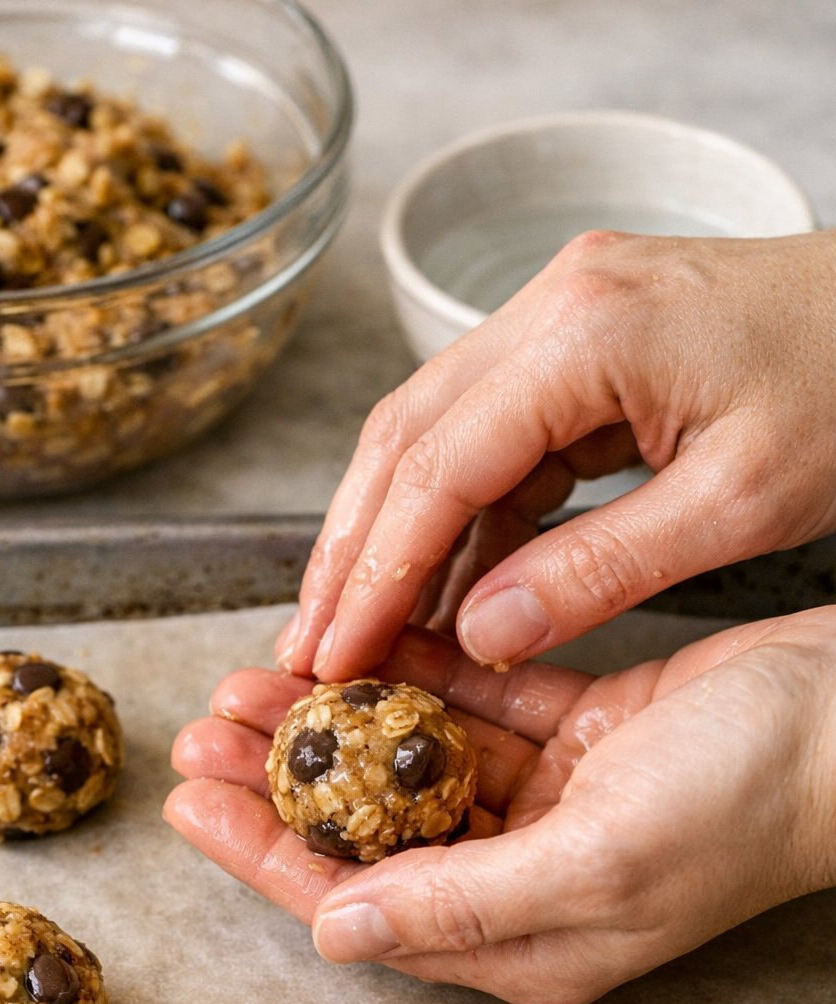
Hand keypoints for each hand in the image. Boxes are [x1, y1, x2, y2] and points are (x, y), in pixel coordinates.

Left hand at [166, 608, 835, 1003]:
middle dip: (281, 781)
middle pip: (367, 833)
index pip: (358, 905)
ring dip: (332, 719)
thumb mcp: (599, 863)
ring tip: (252, 677)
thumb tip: (337, 935)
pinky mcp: (576, 736)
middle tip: (204, 726)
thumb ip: (463, 904)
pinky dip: (412, 673)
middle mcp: (524, 879)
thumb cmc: (753, 801)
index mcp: (523, 940)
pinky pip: (470, 706)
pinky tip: (355, 641)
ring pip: (406, 764)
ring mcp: (550, 806)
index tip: (190, 801)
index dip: (264, 854)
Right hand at [276, 231, 835, 681]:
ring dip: (392, 535)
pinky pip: (491, 437)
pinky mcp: (578, 345)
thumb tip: (482, 632)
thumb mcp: (739, 503)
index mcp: (587, 333)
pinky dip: (461, 517)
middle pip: (405, 436)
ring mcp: (560, 317)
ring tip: (358, 630)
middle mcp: (552, 306)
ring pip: (432, 434)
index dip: (376, 570)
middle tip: (309, 644)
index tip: (332, 652)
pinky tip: (446, 587)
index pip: (438, 464)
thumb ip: (600, 569)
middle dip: (352, 550)